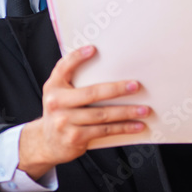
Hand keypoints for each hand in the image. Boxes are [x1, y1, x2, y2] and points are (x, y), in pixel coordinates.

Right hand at [17, 45, 150, 179]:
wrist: (47, 142)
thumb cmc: (61, 112)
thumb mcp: (59, 93)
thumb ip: (73, 79)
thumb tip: (104, 63)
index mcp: (54, 86)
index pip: (64, 67)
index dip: (77, 57)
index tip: (94, 49)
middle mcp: (56, 103)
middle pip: (91, 93)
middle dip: (116, 89)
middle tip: (136, 86)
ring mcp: (65, 121)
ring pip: (102, 115)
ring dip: (126, 112)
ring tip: (144, 110)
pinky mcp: (75, 137)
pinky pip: (104, 131)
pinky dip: (123, 128)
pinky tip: (136, 126)